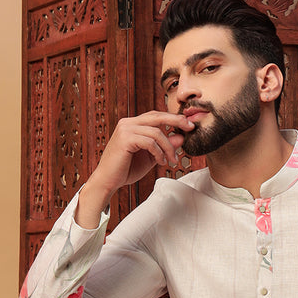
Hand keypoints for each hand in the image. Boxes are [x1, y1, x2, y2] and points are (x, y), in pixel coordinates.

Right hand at [76, 111, 193, 225]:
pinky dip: (159, 153)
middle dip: (176, 120)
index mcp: (132, 124)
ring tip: (172, 160)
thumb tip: (181, 137)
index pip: (156, 116)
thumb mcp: (151, 157)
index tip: (188, 125)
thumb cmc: (126, 170)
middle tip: (190, 127)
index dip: (173, 118)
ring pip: (156, 132)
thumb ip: (164, 146)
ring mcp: (125, 129)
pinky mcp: (125, 139)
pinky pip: (150, 142)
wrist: (108, 181)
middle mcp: (128, 123)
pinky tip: (161, 162)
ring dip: (168, 147)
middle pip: (157, 116)